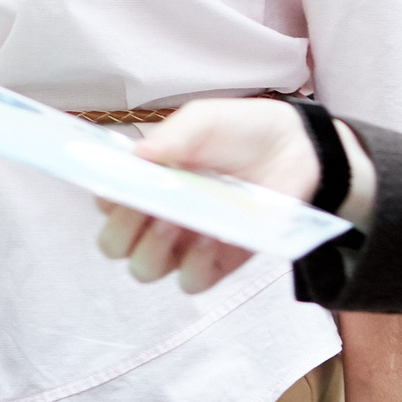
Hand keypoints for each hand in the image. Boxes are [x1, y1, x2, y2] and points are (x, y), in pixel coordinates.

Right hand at [93, 99, 317, 292]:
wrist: (295, 148)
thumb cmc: (239, 131)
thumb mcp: (204, 121)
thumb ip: (174, 135)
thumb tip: (137, 154)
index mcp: (145, 181)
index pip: (105, 201)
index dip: (106, 198)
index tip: (119, 185)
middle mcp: (156, 216)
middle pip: (115, 245)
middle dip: (121, 231)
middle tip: (144, 208)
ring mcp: (185, 244)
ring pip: (145, 269)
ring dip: (153, 249)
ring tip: (176, 222)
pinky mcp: (218, 263)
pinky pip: (192, 281)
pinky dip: (195, 264)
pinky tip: (211, 236)